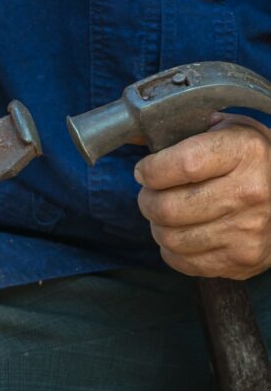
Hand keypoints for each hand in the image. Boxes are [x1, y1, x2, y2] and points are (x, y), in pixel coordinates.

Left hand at [134, 115, 270, 278]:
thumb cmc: (253, 161)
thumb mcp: (231, 130)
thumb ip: (188, 129)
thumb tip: (137, 132)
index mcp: (246, 152)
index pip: (183, 164)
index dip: (152, 169)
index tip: (144, 170)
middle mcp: (249, 192)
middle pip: (169, 208)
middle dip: (148, 200)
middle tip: (151, 194)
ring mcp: (247, 231)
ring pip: (170, 238)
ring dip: (158, 226)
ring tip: (167, 213)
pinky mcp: (241, 260)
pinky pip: (183, 261)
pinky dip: (172, 248)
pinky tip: (184, 232)